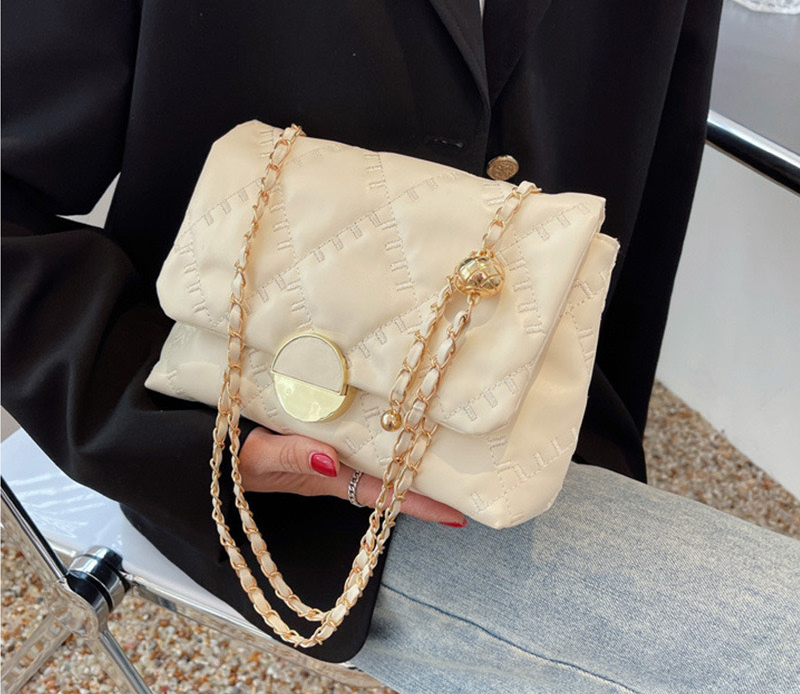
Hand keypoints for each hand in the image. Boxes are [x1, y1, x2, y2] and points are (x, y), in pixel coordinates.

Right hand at [239, 426, 466, 525]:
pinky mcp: (325, 433)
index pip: (384, 493)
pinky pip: (362, 435)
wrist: (213, 445)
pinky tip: (400, 416)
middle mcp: (338, 467)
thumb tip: (332, 460)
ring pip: (381, 455)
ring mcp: (333, 452)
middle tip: (473, 475)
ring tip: (450, 442)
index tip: (457, 516)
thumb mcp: (257, 458)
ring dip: (410, 453)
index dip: (420, 504)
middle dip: (428, 479)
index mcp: (329, 477)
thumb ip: (291, 458)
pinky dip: (384, 429)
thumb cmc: (235, 458)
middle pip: (393, 476)